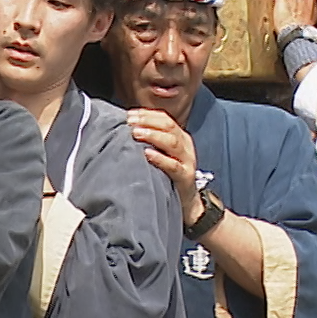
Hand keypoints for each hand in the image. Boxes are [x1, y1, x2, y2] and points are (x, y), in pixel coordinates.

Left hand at [128, 108, 200, 224]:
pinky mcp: (185, 177)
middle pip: (168, 126)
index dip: (147, 114)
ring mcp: (187, 161)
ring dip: (152, 135)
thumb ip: (151, 142)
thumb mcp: (163, 155)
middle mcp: (185, 146)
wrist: (188, 203)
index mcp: (180, 137)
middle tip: (130, 122)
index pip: (164, 119)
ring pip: (172, 142)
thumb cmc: (169, 176)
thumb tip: (128, 128)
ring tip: (136, 133)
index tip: (129, 114)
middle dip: (147, 121)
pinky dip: (160, 158)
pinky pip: (173, 166)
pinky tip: (147, 154)